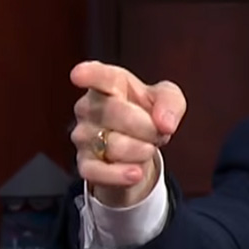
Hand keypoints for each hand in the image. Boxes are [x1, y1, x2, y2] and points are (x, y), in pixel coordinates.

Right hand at [69, 61, 184, 207]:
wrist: (141, 149)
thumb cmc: (148, 115)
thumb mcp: (169, 101)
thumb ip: (170, 103)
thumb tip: (165, 123)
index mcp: (110, 84)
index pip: (99, 76)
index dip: (89, 74)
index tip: (78, 75)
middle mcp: (88, 107)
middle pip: (115, 113)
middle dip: (147, 127)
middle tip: (157, 132)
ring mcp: (83, 136)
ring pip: (113, 145)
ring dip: (141, 151)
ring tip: (146, 148)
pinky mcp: (85, 164)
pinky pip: (98, 171)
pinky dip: (120, 174)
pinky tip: (135, 173)